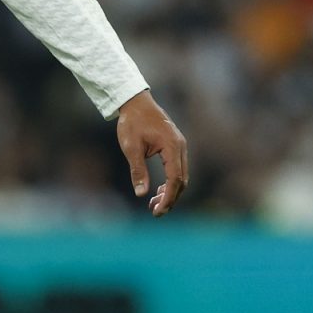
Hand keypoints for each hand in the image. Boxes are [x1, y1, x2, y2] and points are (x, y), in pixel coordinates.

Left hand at [115, 89, 187, 216]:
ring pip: (181, 175)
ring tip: (154, 204)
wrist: (135, 101)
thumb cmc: (132, 122)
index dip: (168, 198)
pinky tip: (159, 190)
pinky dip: (171, 181)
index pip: (175, 179)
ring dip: (171, 191)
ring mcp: (180, 145)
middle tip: (155, 211)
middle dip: (170, 198)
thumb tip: (141, 194)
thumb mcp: (131, 147)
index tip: (158, 211)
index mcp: (172, 146)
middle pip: (182, 180)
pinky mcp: (175, 145)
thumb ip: (137, 170)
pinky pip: (178, 168)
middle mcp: (180, 146)